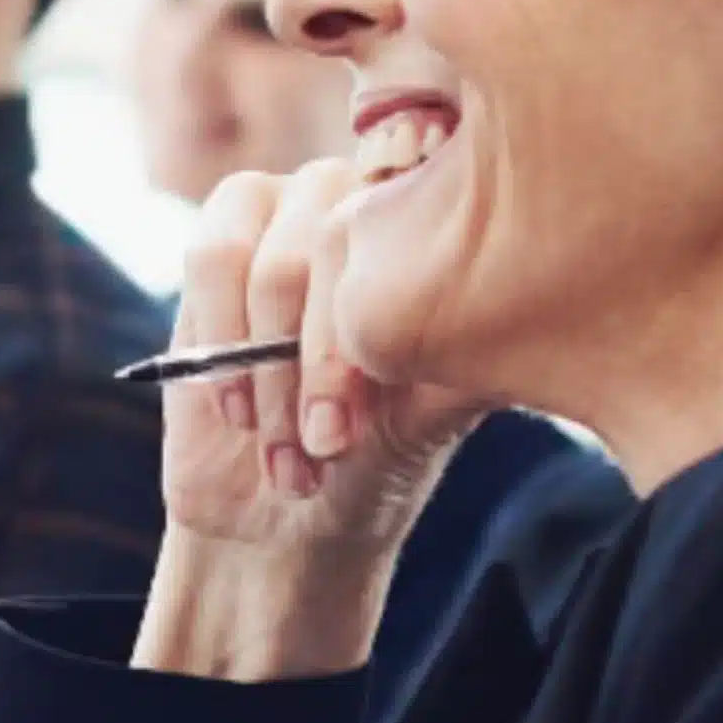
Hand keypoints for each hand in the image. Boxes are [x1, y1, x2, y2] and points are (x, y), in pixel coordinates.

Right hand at [134, 159, 484, 679]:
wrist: (288, 516)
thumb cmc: (377, 460)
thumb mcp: (432, 418)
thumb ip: (466, 361)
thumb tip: (511, 325)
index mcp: (446, 236)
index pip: (411, 240)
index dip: (368, 341)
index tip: (352, 434)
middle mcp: (376, 206)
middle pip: (330, 247)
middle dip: (314, 364)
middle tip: (322, 447)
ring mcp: (299, 213)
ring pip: (266, 261)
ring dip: (264, 367)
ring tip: (284, 446)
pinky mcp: (226, 241)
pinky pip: (212, 255)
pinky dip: (221, 339)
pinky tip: (238, 410)